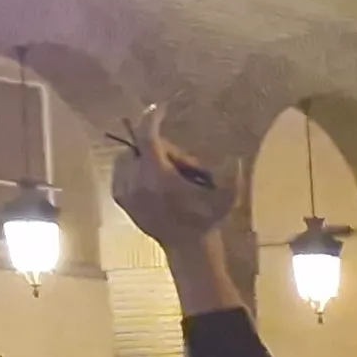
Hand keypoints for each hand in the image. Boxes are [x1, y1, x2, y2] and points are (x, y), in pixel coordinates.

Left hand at [106, 106, 235, 250]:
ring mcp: (124, 189)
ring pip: (131, 157)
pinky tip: (153, 182)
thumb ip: (232, 176)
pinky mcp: (120, 197)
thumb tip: (236, 157)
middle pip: (143, 146)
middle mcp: (135, 180)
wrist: (186, 248)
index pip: (148, 135)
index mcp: (157, 176)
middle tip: (182, 166)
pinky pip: (123, 170)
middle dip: (162, 150)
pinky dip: (136, 170)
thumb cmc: (206, 220)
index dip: (153, 117)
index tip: (160, 108)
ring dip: (149, 159)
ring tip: (169, 177)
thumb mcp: (225, 197)